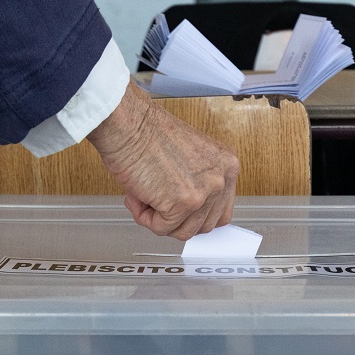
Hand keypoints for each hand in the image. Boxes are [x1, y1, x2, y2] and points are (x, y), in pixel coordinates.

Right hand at [87, 82, 238, 239]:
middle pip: (203, 226)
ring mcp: (203, 193)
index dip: (196, 216)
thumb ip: (199, 185)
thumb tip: (192, 215)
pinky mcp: (182, 203)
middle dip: (176, 219)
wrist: (128, 123)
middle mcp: (220, 179)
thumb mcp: (190, 159)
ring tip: (145, 195)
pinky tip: (138, 195)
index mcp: (226, 166)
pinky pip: (162, 228)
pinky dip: (144, 217)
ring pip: (183, 231)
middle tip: (156, 201)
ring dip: (159, 219)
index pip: (221, 212)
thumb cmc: (147, 134)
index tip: (181, 213)